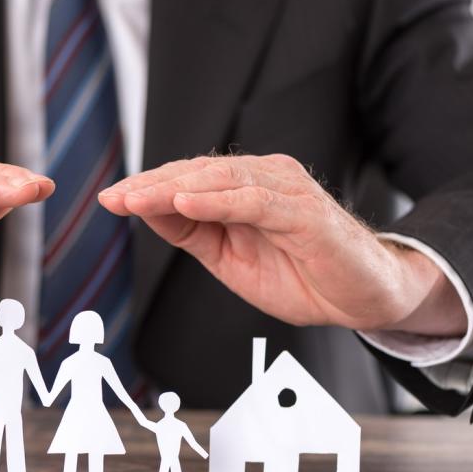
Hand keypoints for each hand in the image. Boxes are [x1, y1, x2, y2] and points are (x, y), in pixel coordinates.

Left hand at [99, 154, 466, 334]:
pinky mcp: (305, 212)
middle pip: (198, 173)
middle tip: (114, 198)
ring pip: (220, 180)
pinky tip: (185, 204)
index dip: (148, 188)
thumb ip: (192, 233)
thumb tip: (146, 213)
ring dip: (174, 188)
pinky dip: (218, 200)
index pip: (188, 179)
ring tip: (136, 199)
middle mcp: (264, 178)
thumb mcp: (228, 258)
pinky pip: (255, 201)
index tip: (110, 199)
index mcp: (244, 187)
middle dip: (151, 185)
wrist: (362, 298)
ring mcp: (286, 191)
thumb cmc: (301, 275)